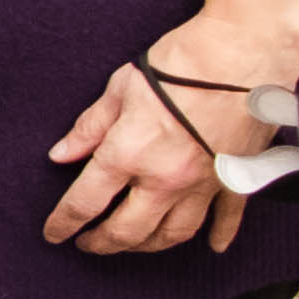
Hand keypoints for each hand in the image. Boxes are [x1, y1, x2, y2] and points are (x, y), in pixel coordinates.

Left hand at [43, 7, 298, 256]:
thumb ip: (90, 128)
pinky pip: (228, 219)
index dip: (64, 223)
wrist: (244, 51)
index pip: (85, 202)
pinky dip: (219, 236)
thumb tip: (61, 155)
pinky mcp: (239, 178)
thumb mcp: (120, 88)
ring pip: (174, 233)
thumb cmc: (181, 63)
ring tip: (132, 244)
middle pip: (128, 230)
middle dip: (103, 243)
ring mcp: (205, 183)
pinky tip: (212, 247)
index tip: (54, 234)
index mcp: (129, 153)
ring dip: (149, 245)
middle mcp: (166, 178)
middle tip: (88, 245)